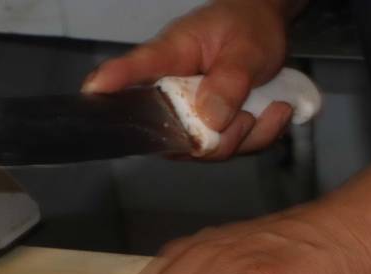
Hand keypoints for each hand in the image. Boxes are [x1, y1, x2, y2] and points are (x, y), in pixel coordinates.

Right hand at [82, 0, 298, 159]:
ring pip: (207, 148)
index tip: (93, 91)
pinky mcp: (212, 128)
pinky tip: (277, 112)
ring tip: (273, 107)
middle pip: (173, 132)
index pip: (137, 67)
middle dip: (218, 137)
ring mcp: (191, 113)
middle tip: (249, 115)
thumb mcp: (247, 49)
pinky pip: (232, 148)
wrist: (267, 28)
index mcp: (172, 55)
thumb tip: (211, 118)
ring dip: (247, 137)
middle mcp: (173, 89)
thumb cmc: (248, 27)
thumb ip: (230, 81)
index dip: (114, 80)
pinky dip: (261, 137)